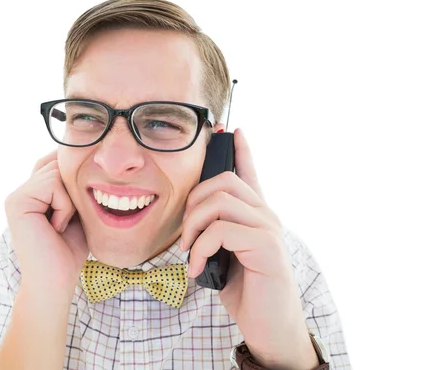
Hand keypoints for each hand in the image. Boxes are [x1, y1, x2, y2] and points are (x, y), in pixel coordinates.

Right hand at [4, 150, 87, 293]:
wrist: (56, 282)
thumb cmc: (69, 251)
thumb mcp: (75, 211)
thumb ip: (72, 185)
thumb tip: (82, 155)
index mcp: (34, 192)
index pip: (57, 163)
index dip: (74, 179)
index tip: (76, 210)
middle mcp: (22, 191)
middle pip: (58, 163)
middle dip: (73, 190)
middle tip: (67, 222)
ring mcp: (16, 195)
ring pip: (57, 172)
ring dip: (70, 202)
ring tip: (60, 226)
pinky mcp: (16, 202)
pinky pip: (52, 184)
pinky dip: (63, 206)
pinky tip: (55, 228)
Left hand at [180, 129, 317, 368]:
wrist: (270, 327)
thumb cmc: (246, 290)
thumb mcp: (225, 256)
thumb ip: (217, 233)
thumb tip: (194, 221)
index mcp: (255, 216)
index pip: (249, 172)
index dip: (241, 149)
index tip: (231, 129)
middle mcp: (266, 216)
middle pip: (224, 181)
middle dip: (192, 203)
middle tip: (185, 234)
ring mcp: (269, 230)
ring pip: (220, 201)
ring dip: (193, 225)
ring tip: (190, 251)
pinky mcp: (267, 248)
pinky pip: (222, 231)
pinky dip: (201, 248)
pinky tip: (198, 268)